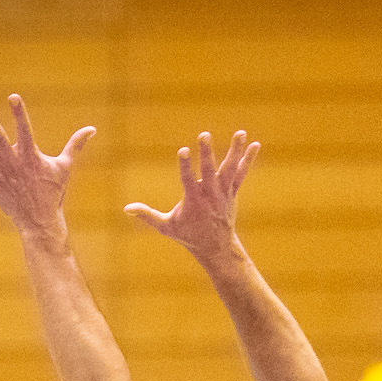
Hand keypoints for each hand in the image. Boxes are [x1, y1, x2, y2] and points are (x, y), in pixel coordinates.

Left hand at [0, 94, 95, 240]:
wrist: (40, 220)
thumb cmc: (53, 191)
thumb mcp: (66, 166)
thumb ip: (76, 145)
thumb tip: (92, 129)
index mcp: (30, 155)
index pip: (24, 129)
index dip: (19, 112)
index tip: (13, 96)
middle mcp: (13, 162)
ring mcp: (1, 173)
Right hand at [123, 131, 259, 261]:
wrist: (216, 247)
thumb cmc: (188, 235)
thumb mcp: (166, 227)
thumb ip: (147, 215)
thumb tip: (126, 208)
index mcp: (194, 201)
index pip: (188, 180)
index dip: (185, 165)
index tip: (183, 150)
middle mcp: (210, 195)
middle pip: (209, 171)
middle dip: (207, 153)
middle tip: (204, 135)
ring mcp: (223, 193)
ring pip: (229, 169)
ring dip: (235, 151)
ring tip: (241, 133)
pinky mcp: (232, 192)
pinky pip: (241, 173)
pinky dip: (247, 160)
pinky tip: (255, 145)